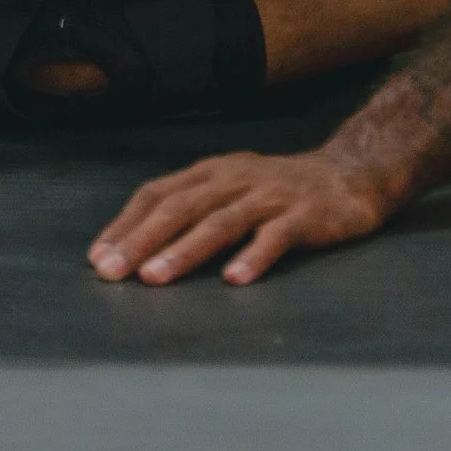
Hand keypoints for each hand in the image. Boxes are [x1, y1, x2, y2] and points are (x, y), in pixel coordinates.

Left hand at [89, 150, 392, 285]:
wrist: (352, 173)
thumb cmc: (281, 190)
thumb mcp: (232, 187)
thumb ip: (193, 209)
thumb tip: (137, 250)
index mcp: (213, 171)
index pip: (159, 193)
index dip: (126, 224)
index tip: (98, 257)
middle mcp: (237, 178)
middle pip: (182, 207)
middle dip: (142, 240)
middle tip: (113, 272)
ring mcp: (271, 195)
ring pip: (221, 221)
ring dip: (185, 250)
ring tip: (155, 278)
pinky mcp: (305, 215)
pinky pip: (276, 237)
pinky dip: (254, 257)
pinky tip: (236, 280)